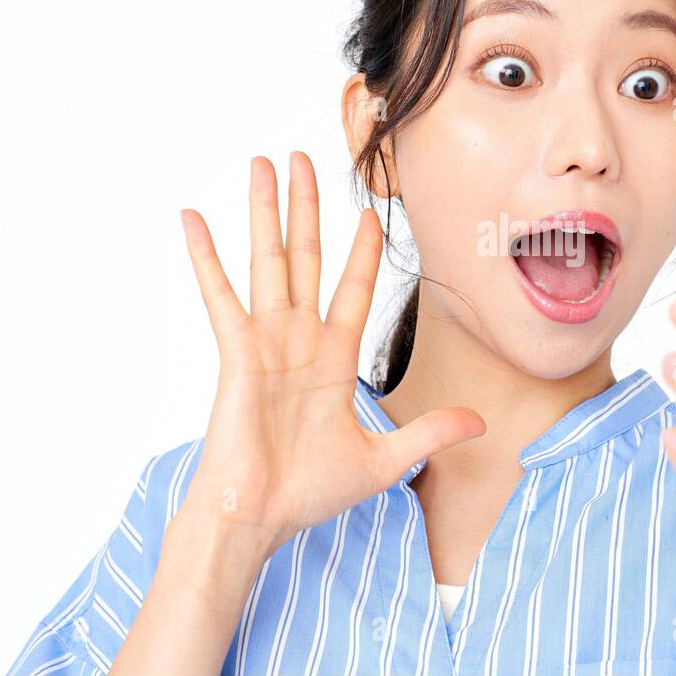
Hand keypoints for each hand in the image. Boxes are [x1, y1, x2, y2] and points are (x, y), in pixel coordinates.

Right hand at [177, 152, 485, 555]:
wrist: (259, 518)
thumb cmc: (309, 493)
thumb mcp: (385, 461)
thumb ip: (431, 434)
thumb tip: (481, 422)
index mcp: (333, 358)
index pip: (354, 289)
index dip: (362, 251)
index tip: (369, 213)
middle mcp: (300, 340)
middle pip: (309, 257)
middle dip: (308, 206)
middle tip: (304, 157)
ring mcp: (266, 341)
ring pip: (270, 260)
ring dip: (266, 210)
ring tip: (263, 162)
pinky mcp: (237, 352)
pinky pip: (220, 295)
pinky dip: (206, 256)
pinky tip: (194, 218)